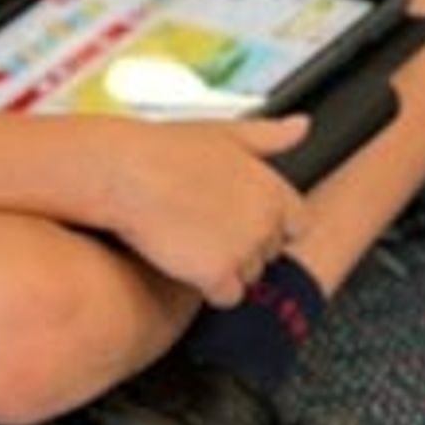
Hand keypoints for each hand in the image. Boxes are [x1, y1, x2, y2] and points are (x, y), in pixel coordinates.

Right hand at [102, 113, 310, 305]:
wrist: (123, 174)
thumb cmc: (164, 152)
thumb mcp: (224, 133)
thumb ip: (269, 137)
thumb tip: (302, 127)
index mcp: (272, 188)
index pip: (296, 225)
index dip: (267, 227)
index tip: (238, 221)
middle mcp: (265, 221)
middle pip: (268, 254)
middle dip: (243, 248)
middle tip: (203, 229)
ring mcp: (243, 250)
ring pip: (248, 277)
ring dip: (225, 269)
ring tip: (189, 242)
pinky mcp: (217, 274)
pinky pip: (227, 297)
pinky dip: (209, 289)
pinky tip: (185, 263)